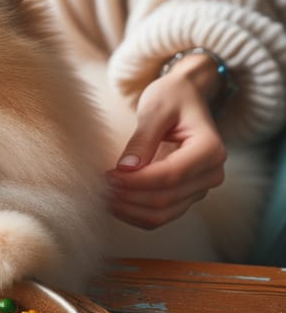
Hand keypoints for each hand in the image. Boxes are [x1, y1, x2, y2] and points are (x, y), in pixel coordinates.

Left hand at [106, 58, 226, 228]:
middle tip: (101, 186)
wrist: (186, 97)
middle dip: (129, 196)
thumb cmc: (172, 97)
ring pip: (162, 214)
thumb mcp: (155, 109)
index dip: (135, 181)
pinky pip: (160, 215)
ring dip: (129, 209)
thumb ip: (142, 139)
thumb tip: (126, 168)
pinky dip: (135, 213)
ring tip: (105, 195)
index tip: (108, 175)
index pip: (169, 176)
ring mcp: (200, 188)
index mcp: (210, 149)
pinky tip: (116, 202)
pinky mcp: (186, 196)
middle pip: (165, 199)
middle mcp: (211, 173)